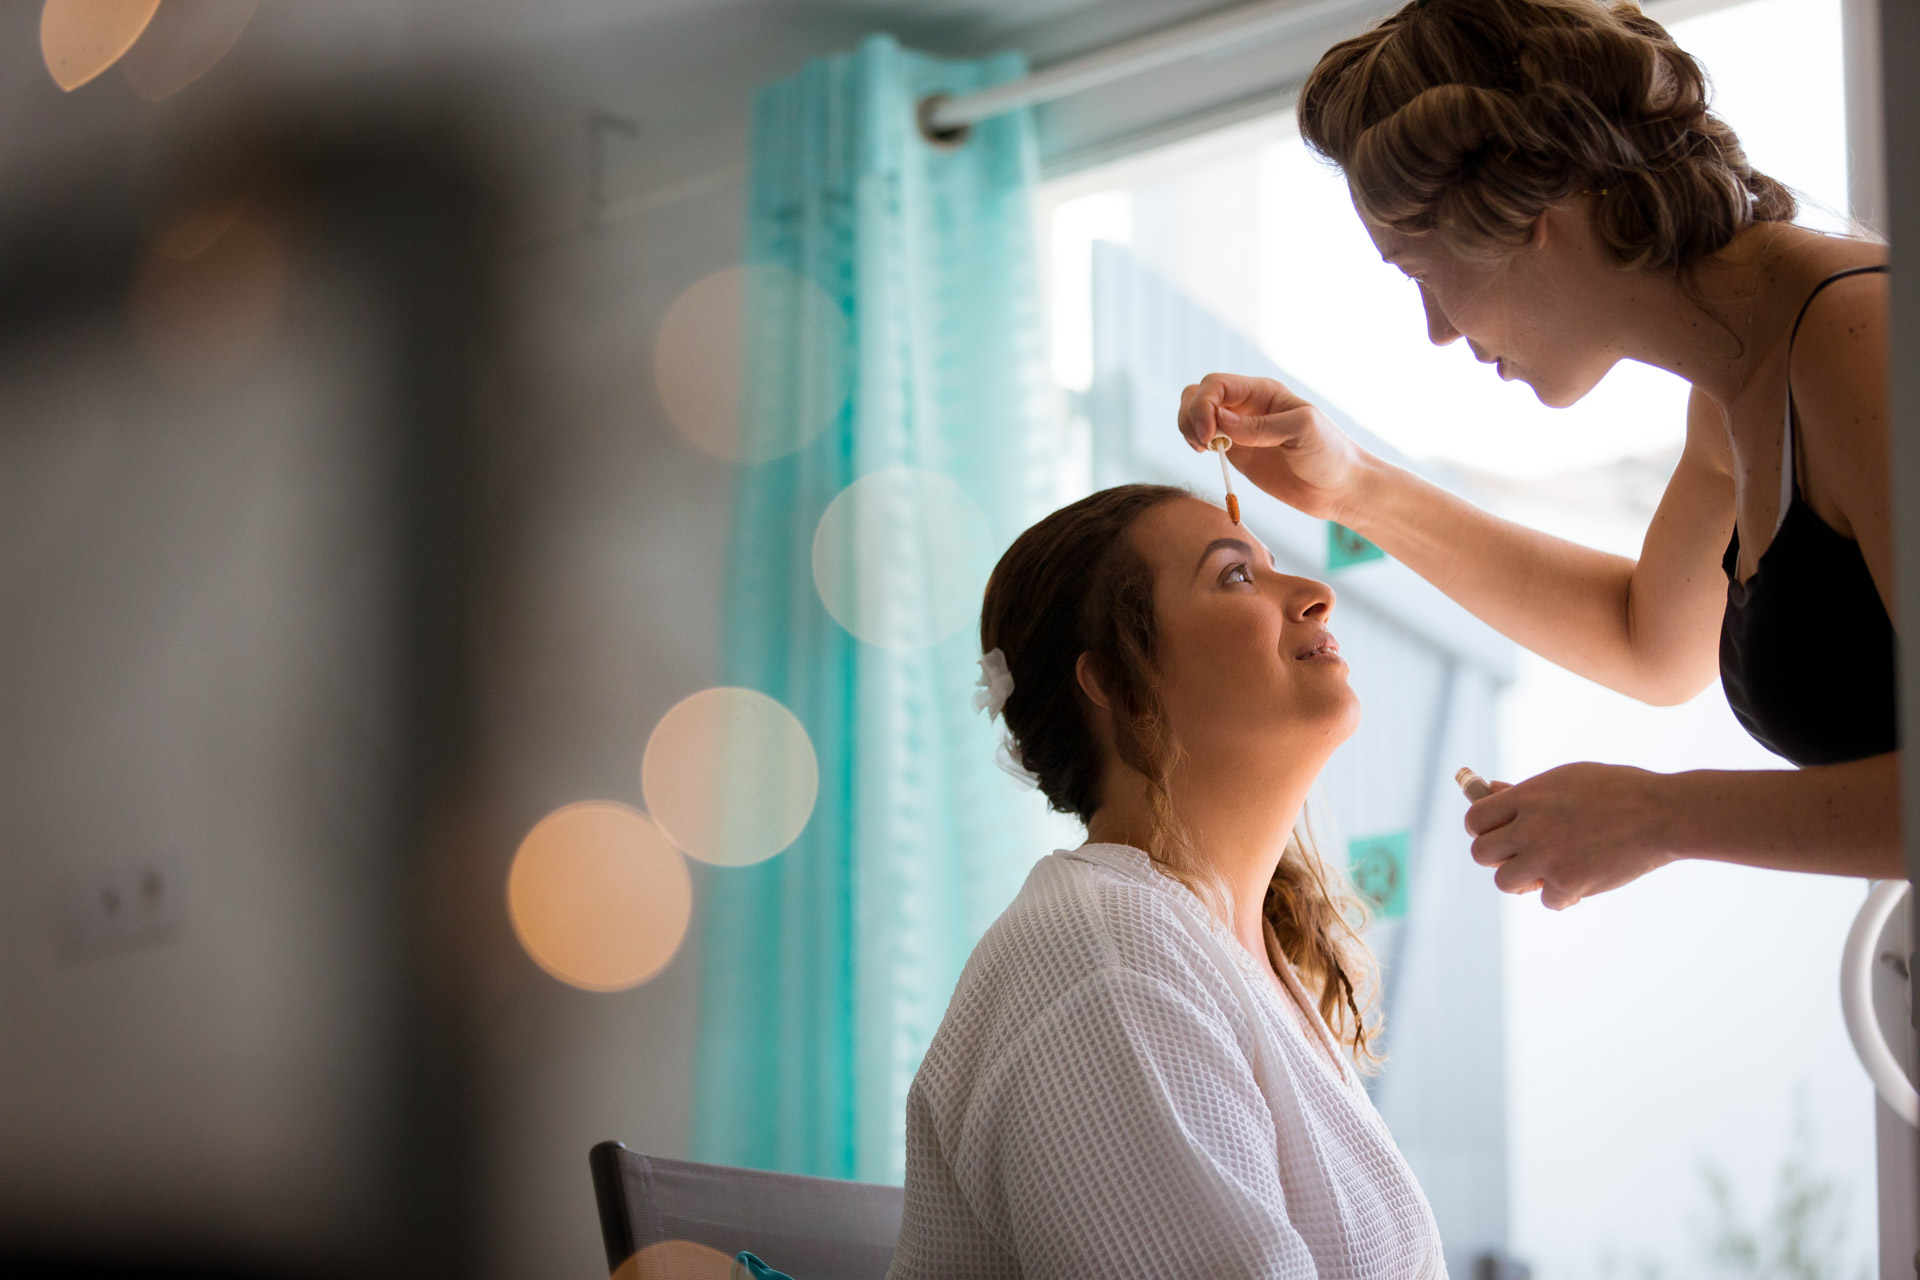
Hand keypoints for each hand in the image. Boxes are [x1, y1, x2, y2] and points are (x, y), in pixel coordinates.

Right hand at [1176, 372, 1371, 521]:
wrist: (1340, 488)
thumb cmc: (1329, 454)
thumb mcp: (1301, 432)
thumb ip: (1261, 426)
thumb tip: (1220, 422)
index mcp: (1262, 392)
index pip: (1216, 385)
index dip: (1203, 405)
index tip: (1208, 435)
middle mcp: (1247, 406)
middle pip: (1198, 394)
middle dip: (1191, 415)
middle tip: (1204, 444)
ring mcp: (1239, 429)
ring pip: (1194, 413)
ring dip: (1188, 428)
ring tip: (1204, 449)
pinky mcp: (1236, 452)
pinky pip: (1203, 438)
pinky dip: (1195, 443)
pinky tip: (1208, 454)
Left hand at [1463, 763, 1673, 909]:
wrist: (1662, 814)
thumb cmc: (1618, 791)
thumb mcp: (1567, 779)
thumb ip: (1527, 791)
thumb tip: (1491, 789)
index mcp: (1527, 798)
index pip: (1474, 820)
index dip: (1481, 829)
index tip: (1497, 833)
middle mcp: (1530, 828)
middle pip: (1481, 854)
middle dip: (1497, 856)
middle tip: (1520, 855)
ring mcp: (1548, 858)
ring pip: (1505, 882)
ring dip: (1524, 879)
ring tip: (1548, 870)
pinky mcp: (1569, 884)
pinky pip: (1547, 900)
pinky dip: (1562, 895)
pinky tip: (1580, 881)